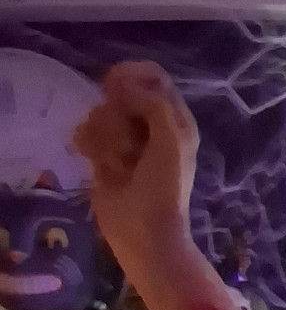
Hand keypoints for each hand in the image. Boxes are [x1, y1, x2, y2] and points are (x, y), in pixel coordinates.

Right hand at [72, 60, 199, 277]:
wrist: (143, 233)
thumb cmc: (163, 189)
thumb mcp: (171, 142)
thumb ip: (154, 105)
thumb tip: (121, 85)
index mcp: (174, 119)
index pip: (152, 76)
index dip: (132, 76)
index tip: (115, 88)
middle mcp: (150, 125)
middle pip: (121, 92)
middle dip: (116, 112)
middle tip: (125, 142)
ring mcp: (125, 139)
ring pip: (101, 111)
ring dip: (103, 133)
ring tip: (115, 161)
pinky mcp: (103, 155)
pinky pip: (87, 131)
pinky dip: (88, 143)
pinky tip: (91, 159)